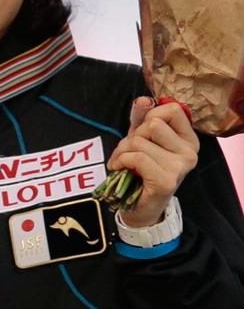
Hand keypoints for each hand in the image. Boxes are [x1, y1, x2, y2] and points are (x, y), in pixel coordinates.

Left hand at [108, 97, 197, 226]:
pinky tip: (118, 168)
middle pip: (153, 124)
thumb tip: (143, 100)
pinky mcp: (166, 180)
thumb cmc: (142, 170)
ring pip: (140, 141)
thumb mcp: (143, 140)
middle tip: (125, 151)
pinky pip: (136, 157)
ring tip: (121, 162)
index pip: (174, 109)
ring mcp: (180, 167)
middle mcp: (190, 152)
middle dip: (131, 136)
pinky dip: (120, 161)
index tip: (140, 131)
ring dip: (122, 150)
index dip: (150, 115)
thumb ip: (143, 119)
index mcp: (188, 140)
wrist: (141, 207)